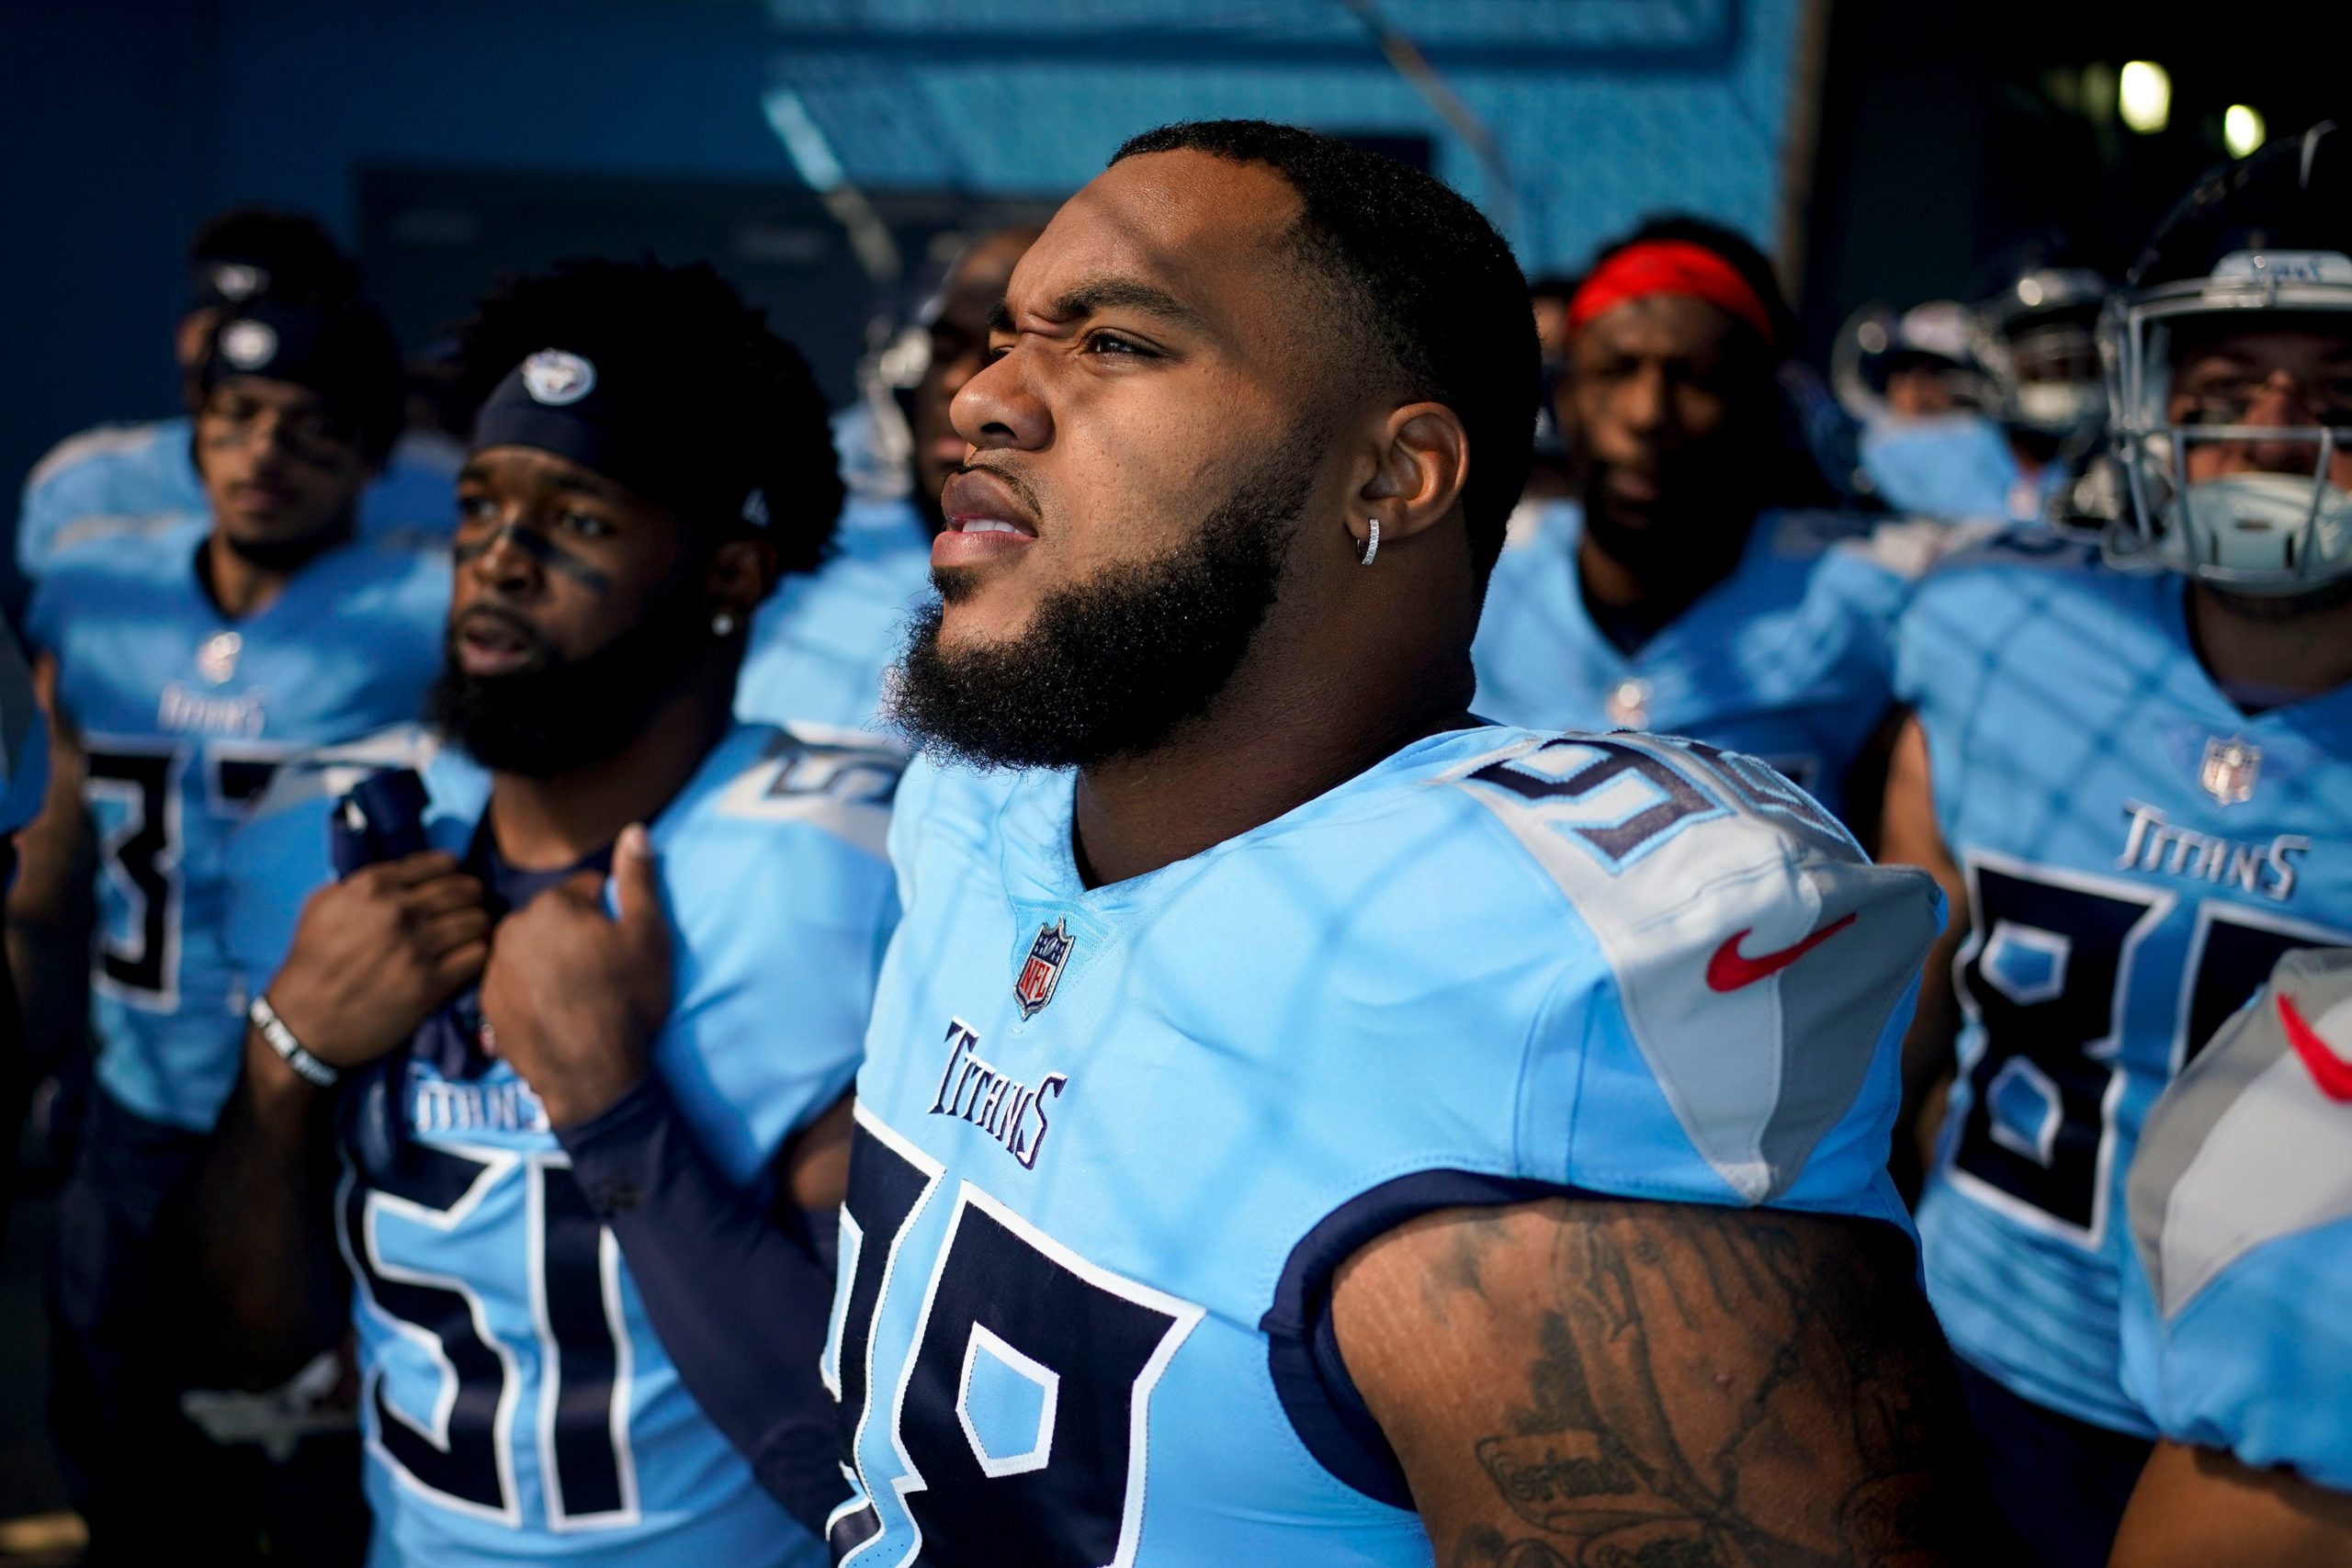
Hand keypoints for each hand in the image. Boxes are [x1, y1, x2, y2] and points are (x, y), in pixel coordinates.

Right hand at [266, 851, 489, 1071]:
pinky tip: (465, 960)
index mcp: (372, 886)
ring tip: (467, 936)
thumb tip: (409, 871)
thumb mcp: (324, 904)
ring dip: (477, 928)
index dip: (452, 874)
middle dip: (471, 899)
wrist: (306, 1021)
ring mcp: (416, 948)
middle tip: (466, 911)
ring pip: (478, 921)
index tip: (451, 885)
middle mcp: (398, 912)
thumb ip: (364, 882)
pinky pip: (478, 955)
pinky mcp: (430, 983)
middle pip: (467, 890)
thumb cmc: (312, 959)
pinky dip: (477, 955)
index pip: (442, 864)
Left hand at [480, 824, 671, 1128]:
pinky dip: (529, 989)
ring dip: (548, 960)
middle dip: (573, 935)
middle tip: (599, 971)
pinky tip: (552, 1011)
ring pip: (529, 949)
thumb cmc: (626, 1000)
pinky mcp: (486, 1004)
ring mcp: (494, 967)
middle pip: (553, 918)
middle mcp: (512, 927)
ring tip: (576, 994)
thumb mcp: (648, 936)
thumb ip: (638, 879)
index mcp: (553, 904)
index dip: (610, 916)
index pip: (587, 891)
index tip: (619, 946)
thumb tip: (634, 829)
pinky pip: (512, 981)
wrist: (590, 1075)